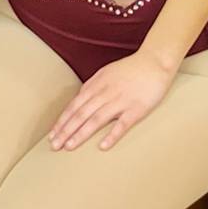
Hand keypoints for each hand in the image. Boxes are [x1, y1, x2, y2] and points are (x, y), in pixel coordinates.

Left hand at [49, 51, 175, 152]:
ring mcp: (121, 101)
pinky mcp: (137, 109)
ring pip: (96, 119)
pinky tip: (102, 146)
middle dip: (66, 130)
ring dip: (81, 134)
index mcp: (97, 84)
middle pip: (81, 113)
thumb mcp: (106, 73)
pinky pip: (122, 124)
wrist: (155, 61)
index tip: (52, 135)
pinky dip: (112, 135)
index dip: (62, 121)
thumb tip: (79, 100)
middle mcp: (105, 92)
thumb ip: (92, 87)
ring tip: (69, 147)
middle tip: (54, 145)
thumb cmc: (130, 69)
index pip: (74, 105)